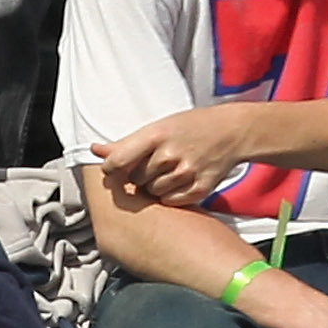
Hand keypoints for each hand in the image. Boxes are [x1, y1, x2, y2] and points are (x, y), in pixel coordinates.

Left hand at [92, 105, 262, 205]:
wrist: (231, 132)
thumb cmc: (192, 126)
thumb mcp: (159, 126)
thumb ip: (126, 143)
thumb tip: (96, 150)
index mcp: (157, 135)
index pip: (119, 161)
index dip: (111, 169)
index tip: (113, 169)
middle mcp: (171, 154)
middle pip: (136, 179)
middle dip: (140, 174)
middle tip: (154, 162)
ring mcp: (186, 173)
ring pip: (152, 192)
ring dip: (155, 185)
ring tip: (168, 170)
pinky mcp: (199, 188)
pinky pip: (170, 201)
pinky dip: (170, 195)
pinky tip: (179, 180)